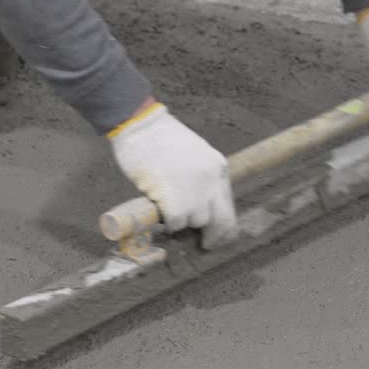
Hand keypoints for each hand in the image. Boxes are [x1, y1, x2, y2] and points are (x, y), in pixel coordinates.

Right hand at [109, 103, 235, 248]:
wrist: (140, 124)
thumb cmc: (159, 137)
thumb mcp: (193, 153)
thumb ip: (200, 176)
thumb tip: (198, 203)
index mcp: (218, 167)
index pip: (228, 206)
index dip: (221, 225)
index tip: (213, 235)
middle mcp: (213, 180)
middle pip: (222, 222)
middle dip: (213, 236)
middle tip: (204, 245)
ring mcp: (196, 191)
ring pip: (196, 221)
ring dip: (181, 221)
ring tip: (167, 209)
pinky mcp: (176, 199)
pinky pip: (176, 223)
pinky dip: (167, 222)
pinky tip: (158, 211)